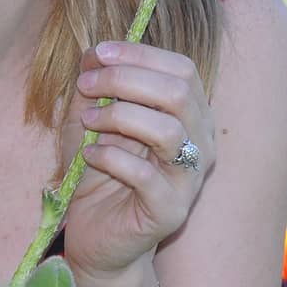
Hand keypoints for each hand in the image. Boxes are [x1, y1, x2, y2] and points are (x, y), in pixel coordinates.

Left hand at [59, 41, 216, 279]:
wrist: (97, 235)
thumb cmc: (99, 172)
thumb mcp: (90, 121)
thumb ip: (94, 87)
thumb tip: (93, 52)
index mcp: (190, 116)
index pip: (181, 70)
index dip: (140, 54)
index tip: (98, 53)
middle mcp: (200, 144)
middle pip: (177, 93)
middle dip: (125, 79)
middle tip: (86, 84)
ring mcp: (189, 180)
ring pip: (168, 131)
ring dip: (119, 117)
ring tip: (88, 121)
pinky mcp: (171, 212)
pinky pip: (146, 176)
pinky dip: (112, 158)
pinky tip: (90, 156)